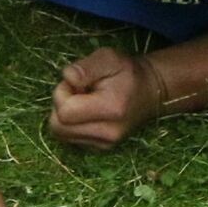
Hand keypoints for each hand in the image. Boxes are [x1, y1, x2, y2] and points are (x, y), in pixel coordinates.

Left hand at [49, 47, 166, 150]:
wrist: (149, 91)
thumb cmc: (127, 72)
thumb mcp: (109, 58)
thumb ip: (86, 67)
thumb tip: (67, 78)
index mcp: (111, 109)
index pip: (65, 112)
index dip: (62, 92)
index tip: (77, 82)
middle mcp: (108, 133)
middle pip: (58, 127)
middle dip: (60, 105)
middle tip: (78, 90)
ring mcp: (104, 144)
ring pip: (61, 134)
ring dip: (65, 115)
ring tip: (83, 100)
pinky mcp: (100, 148)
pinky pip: (70, 138)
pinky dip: (71, 124)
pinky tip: (87, 111)